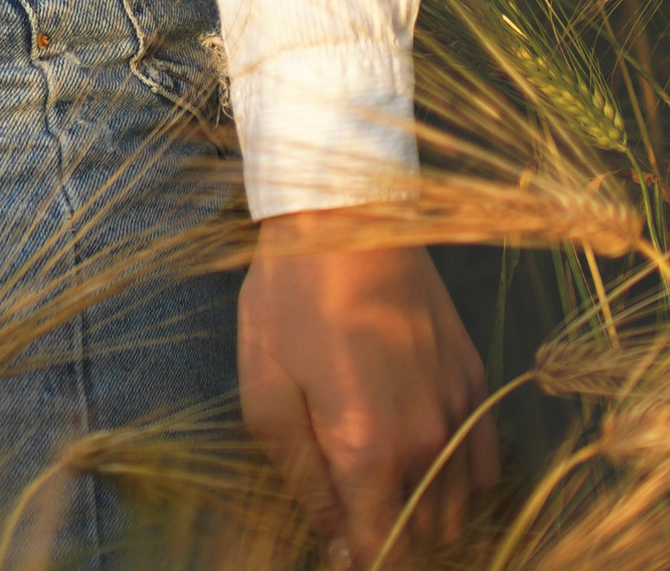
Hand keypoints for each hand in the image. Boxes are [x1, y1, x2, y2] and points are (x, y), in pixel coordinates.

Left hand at [240, 221, 494, 559]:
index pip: (384, 553)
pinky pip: (483, 467)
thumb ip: (302, 478)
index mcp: (369, 449)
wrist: (346, 212)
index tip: (340, 552)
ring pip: (459, 508)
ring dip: (424, 513)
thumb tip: (336, 542)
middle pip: (426, 538)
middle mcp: (427, 442)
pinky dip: (460, 481)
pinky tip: (424, 460)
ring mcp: (459, 411)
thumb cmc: (291, 295)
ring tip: (381, 482)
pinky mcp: (474, 381)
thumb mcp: (265, 389)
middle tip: (350, 505)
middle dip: (390, 538)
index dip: (361, 563)